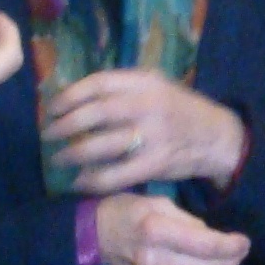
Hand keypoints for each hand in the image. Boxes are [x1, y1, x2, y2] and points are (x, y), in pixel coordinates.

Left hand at [41, 68, 245, 192]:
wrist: (216, 136)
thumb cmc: (177, 109)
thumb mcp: (155, 85)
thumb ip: (121, 87)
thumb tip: (73, 96)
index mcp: (144, 81)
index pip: (97, 83)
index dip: (69, 96)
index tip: (51, 108)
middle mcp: (147, 105)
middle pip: (95, 113)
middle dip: (65, 125)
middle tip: (48, 134)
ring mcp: (152, 136)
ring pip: (101, 145)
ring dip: (73, 153)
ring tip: (57, 159)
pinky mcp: (155, 164)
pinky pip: (116, 175)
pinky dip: (92, 180)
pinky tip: (78, 182)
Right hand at [91, 194, 249, 264]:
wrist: (89, 240)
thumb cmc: (125, 213)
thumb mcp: (156, 204)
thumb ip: (188, 221)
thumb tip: (213, 238)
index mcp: (155, 231)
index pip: (207, 246)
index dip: (232, 246)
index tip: (244, 241)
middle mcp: (153, 261)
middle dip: (231, 262)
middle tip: (238, 251)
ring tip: (224, 264)